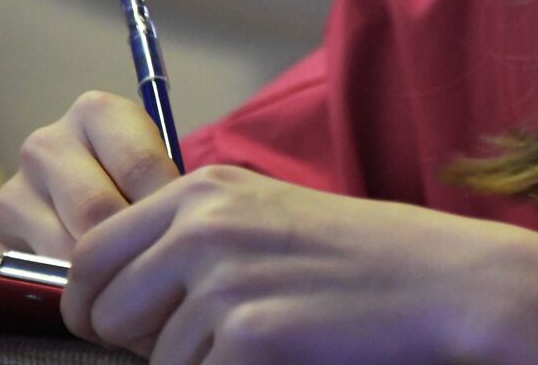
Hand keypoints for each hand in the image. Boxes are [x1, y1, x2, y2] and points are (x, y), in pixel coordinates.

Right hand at [0, 91, 179, 272]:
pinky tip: (91, 287)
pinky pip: (33, 278)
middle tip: (157, 266)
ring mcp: (11, 193)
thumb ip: (170, 185)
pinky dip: (68, 292)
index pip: (141, 166)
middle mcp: (46, 145)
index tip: (185, 235)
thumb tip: (183, 223)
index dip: (169, 209)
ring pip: (68, 249)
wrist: (77, 207)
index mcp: (96, 113)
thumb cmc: (134, 188)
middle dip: (133, 245)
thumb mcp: (159, 171)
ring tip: (129, 279)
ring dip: (103, 273)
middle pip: (99, 210)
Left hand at [60, 165, 537, 363]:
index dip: (97, 302)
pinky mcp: (250, 334)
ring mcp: (224, 279)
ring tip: (265, 339)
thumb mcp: (270, 219)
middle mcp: (203, 225)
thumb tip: (122, 293)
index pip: (91, 254)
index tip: (127, 324)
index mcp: (205, 190)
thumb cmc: (368, 255)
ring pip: (152, 357)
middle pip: (103, 309)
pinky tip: (286, 353)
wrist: (446, 281)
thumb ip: (195, 239)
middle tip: (204, 341)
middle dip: (137, 339)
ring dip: (196, 363)